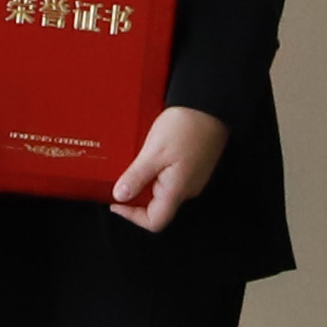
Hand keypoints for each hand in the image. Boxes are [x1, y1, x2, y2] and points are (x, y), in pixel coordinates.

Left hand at [113, 107, 229, 233]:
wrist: (210, 105)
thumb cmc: (185, 126)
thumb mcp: (153, 151)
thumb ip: (137, 177)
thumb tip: (120, 196)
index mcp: (177, 190)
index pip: (155, 221)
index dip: (132, 216)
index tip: (116, 201)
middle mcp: (187, 189)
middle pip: (157, 207)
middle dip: (136, 196)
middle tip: (119, 178)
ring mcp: (192, 178)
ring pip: (163, 191)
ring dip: (144, 182)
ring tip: (132, 164)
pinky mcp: (193, 166)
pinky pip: (170, 177)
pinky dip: (155, 171)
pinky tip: (147, 155)